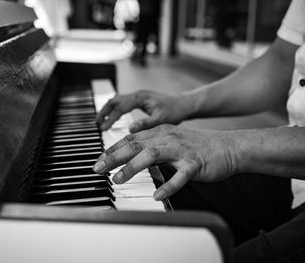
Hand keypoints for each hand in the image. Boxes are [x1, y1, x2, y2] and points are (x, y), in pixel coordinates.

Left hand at [92, 124, 237, 199]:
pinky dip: (168, 186)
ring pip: (152, 155)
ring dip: (132, 167)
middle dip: (114, 157)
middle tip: (98, 168)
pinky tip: (157, 196)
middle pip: (136, 145)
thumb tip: (131, 157)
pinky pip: (180, 176)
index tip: (99, 160)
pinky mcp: (195, 164)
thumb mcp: (171, 142)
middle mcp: (169, 137)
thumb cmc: (198, 148)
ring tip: (118, 179)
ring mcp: (181, 150)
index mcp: (161, 132)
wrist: (229, 147)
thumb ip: (152, 147)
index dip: (113, 149)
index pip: (131, 139)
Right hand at [96, 90, 192, 132]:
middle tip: (96, 123)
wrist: (183, 104)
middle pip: (115, 100)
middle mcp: (137, 95)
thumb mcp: (161, 120)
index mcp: (141, 98)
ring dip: (107, 109)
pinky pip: (122, 102)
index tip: (103, 128)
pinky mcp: (139, 100)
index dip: (111, 118)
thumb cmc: (174, 111)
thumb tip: (130, 129)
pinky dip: (114, 109)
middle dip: (104, 111)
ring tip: (100, 120)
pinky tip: (111, 117)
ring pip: (117, 100)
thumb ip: (145, 124)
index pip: (120, 107)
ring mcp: (138, 96)